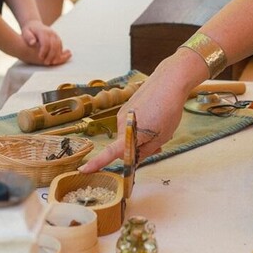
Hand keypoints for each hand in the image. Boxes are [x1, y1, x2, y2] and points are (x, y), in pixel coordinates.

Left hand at [20, 21, 70, 65]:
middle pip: (54, 45)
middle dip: (51, 55)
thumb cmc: (29, 30)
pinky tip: (56, 59)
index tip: (40, 57)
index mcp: (42, 31)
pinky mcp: (57, 38)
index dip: (43, 51)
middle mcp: (50, 33)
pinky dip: (59, 53)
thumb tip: (32, 43)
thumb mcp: (25, 32)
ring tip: (52, 62)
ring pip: (59, 45)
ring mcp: (55, 35)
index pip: (45, 42)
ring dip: (57, 55)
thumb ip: (28, 37)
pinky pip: (60, 46)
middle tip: (46, 63)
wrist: (34, 24)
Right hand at [81, 53, 196, 171]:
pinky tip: (154, 117)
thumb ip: (146, 151)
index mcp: (129, 133)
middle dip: (138, 149)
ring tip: (159, 127)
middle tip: (158, 144)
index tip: (84, 170)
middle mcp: (121, 123)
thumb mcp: (162, 137)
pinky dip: (139, 126)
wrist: (169, 81)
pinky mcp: (126, 107)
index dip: (97, 163)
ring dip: (140, 137)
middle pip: (124, 146)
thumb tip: (135, 159)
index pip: (110, 152)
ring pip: (128, 135)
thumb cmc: (168, 110)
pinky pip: (129, 124)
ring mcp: (122, 114)